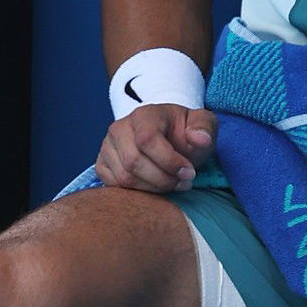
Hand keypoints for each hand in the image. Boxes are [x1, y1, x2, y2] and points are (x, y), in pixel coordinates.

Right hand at [95, 103, 216, 193]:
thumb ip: (204, 128)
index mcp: (143, 115)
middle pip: (134, 162)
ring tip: (173, 184)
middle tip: (184, 182)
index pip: (147, 140)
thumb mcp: (203, 125)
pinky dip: (138, 192)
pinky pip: (114, 186)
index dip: (169, 161)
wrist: (169, 138)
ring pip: (124, 178)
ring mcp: (107, 147)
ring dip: (153, 188)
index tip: (189, 172)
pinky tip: (155, 186)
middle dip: (163, 179)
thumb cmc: (185, 133)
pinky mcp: (102, 165)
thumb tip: (200, 139)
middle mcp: (119, 128)